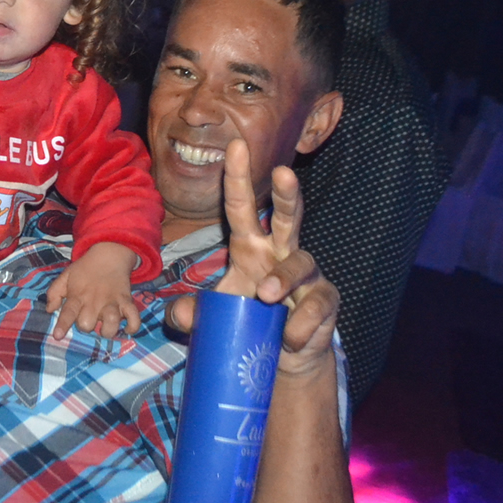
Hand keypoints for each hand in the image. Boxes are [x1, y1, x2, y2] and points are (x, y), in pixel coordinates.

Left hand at [45, 240, 141, 339]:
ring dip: (107, 330)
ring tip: (105, 327)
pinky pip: (134, 318)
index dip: (62, 325)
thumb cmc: (85, 269)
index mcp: (78, 295)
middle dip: (86, 327)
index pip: (68, 312)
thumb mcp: (65, 276)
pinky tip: (126, 328)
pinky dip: (132, 326)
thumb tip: (50, 310)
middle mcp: (94, 301)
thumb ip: (54, 293)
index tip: (57, 336)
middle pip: (88, 323)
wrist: (109, 254)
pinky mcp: (127, 301)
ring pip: (111, 323)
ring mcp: (112, 301)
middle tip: (87, 320)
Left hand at [169, 141, 338, 381]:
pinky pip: (317, 304)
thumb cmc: (248, 319)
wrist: (282, 355)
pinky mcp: (325, 301)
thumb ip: (191, 314)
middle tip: (283, 172)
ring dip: (284, 276)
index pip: (241, 207)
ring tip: (267, 294)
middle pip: (285, 216)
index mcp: (250, 246)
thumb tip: (178, 313)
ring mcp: (307, 276)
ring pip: (301, 262)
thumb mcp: (215, 315)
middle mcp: (281, 252)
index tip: (235, 146)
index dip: (238, 176)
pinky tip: (289, 336)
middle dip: (286, 193)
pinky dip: (301, 322)